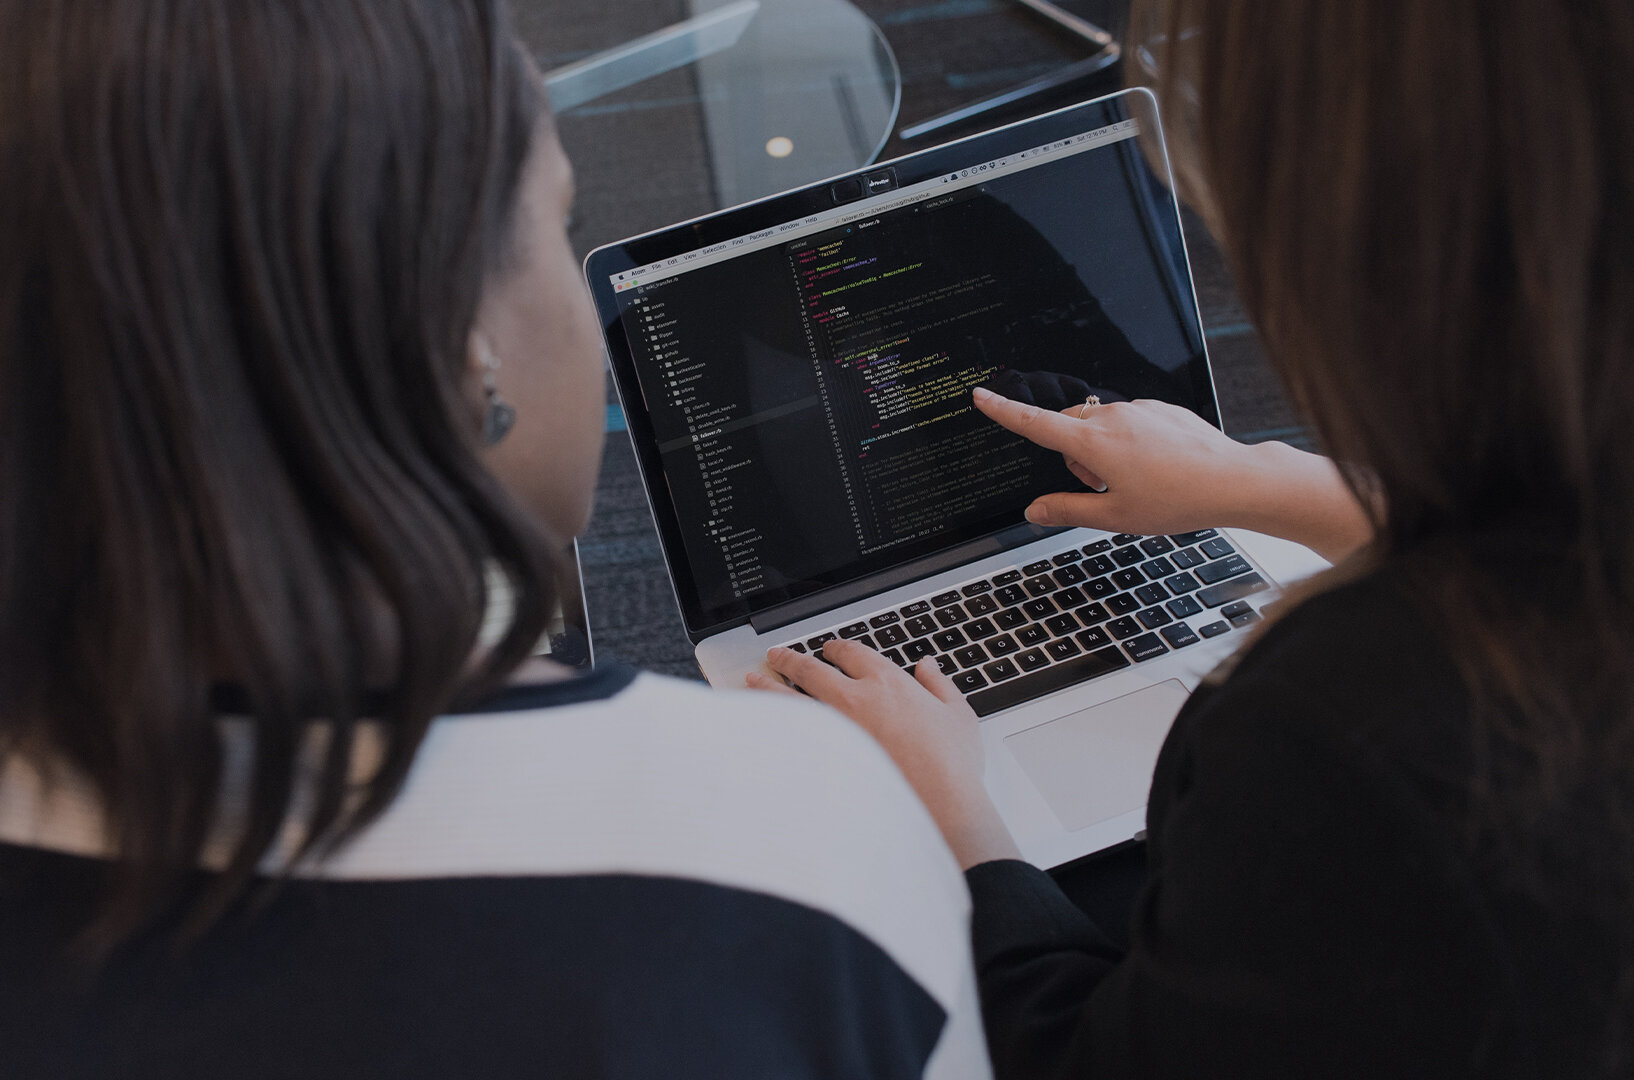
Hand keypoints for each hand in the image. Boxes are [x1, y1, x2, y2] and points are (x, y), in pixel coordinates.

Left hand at [748, 640, 1020, 869]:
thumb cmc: (950, 765)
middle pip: (811, 668)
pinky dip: (771, 725)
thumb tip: (927, 667)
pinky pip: (789, 735)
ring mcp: (833, 730)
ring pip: (790, 698)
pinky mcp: (822, 760)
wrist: (938, 806)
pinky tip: (760, 724)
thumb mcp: (958, 716)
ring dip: (768, 686)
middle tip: (777, 655)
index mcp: (887, 682)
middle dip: (790, 658)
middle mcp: (854, 699)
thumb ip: (940, 685)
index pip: (852, 653)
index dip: (836, 648)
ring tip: (753, 679)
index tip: (829, 650)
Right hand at [974, 386, 1252, 534]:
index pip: (1035, 424)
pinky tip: (1157, 467)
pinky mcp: (1160, 409)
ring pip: (1099, 425)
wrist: (1232, 480)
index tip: (982, 396)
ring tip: (1137, 481)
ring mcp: (1138, 410)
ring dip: (1102, 451)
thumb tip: (1035, 511)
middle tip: (1102, 488)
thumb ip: (1067, 510)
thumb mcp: (1114, 517)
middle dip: (1073, 455)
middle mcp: (1112, 418)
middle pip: (1069, 428)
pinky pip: (1129, 421)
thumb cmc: (1177, 499)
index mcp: (1094, 444)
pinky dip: (1130, 442)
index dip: (1003, 411)